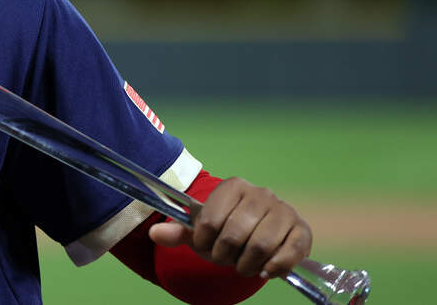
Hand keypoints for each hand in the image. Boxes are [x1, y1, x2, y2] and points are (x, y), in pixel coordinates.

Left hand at [149, 177, 311, 278]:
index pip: (210, 220)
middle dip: (225, 256)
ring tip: (242, 267)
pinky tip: (264, 270)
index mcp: (233, 187)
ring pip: (260, 245)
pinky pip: (288, 253)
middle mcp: (260, 193)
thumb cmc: (226, 229)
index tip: (205, 248)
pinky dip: (274, 267)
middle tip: (224, 260)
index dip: (203, 243)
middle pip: (235, 235)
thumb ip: (178, 232)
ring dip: (247, 265)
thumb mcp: (202, 230)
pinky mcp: (301, 229)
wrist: (259, 231)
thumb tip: (154, 233)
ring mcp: (283, 210)